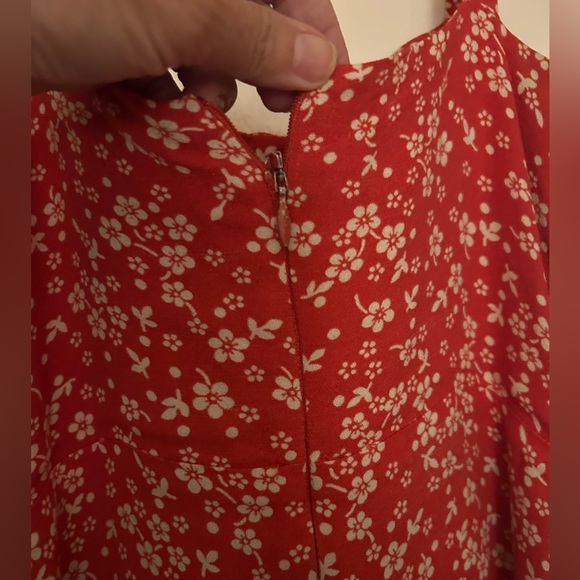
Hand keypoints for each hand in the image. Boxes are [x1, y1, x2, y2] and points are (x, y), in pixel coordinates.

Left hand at [32, 0, 348, 111]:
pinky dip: (175, 84)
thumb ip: (252, 36)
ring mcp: (155, 5)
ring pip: (214, 42)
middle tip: (276, 107)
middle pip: (254, 14)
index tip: (326, 88)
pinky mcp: (124, 28)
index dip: (315, 32)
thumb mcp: (176, 16)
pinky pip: (172, 58)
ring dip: (218, 80)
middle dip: (266, 62)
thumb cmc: (73, 4)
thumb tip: (320, 65)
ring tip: (203, 104)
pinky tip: (164, 99)